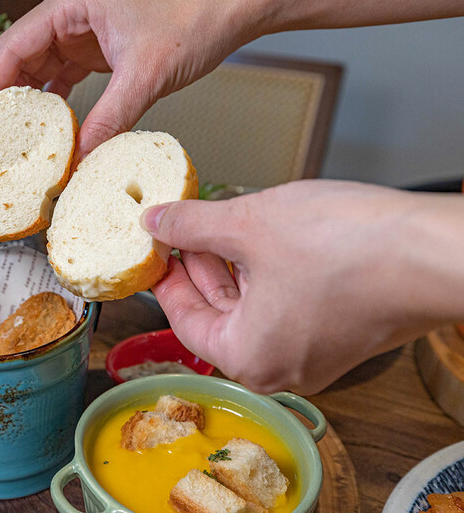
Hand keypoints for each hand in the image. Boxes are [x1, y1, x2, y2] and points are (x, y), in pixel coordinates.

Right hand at [0, 0, 254, 158]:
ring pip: (44, 67)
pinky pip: (67, 74)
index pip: (15, 44)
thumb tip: (80, 158)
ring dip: (34, 102)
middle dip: (8, 97)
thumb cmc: (193, 21)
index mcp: (74, 2)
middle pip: (23, 56)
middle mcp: (74, 11)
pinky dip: (59, 100)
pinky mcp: (101, 45)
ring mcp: (86, 28)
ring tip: (18, 137)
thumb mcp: (146, 76)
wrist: (230, 11)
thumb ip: (108, 119)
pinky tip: (53, 126)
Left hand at [141, 180, 463, 393]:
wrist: (436, 251)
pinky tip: (262, 237)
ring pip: (253, 307)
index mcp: (247, 358)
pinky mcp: (341, 333)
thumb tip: (157, 222)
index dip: (165, 276)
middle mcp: (280, 368)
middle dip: (199, 266)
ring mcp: (315, 354)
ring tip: (219, 224)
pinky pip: (286, 306)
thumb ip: (191, 225)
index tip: (156, 248)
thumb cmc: (351, 248)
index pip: (183, 319)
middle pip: (218, 314)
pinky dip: (266, 274)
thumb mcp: (248, 224)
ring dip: (232, 265)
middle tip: (183, 227)